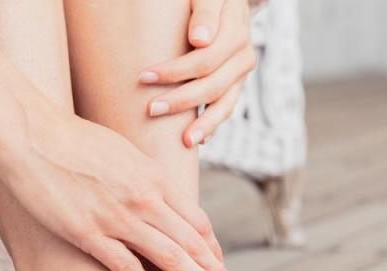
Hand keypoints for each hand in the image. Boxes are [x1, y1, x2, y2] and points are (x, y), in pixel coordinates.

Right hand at [0, 105, 235, 270]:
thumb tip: (157, 193)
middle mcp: (143, 198)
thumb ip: (143, 177)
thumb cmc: (70, 138)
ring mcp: (117, 217)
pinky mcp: (88, 233)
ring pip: (170, 256)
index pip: (196, 220)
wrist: (29, 132)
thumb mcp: (122, 151)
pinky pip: (127, 267)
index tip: (221, 266)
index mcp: (153, 176)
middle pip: (191, 242)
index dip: (212, 248)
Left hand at [138, 0, 255, 147]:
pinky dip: (213, 124)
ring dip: (204, 124)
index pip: (204, 60)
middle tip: (150, 110)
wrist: (222, 1)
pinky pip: (226, 107)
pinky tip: (198, 140)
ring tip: (184, 142)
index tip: (143, 77)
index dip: (174, 71)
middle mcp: (243, 55)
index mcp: (236, 31)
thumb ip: (205, 11)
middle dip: (181, 100)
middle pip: (213, 85)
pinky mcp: (235, 83)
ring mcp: (241, 73)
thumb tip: (200, 40)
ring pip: (225, 103)